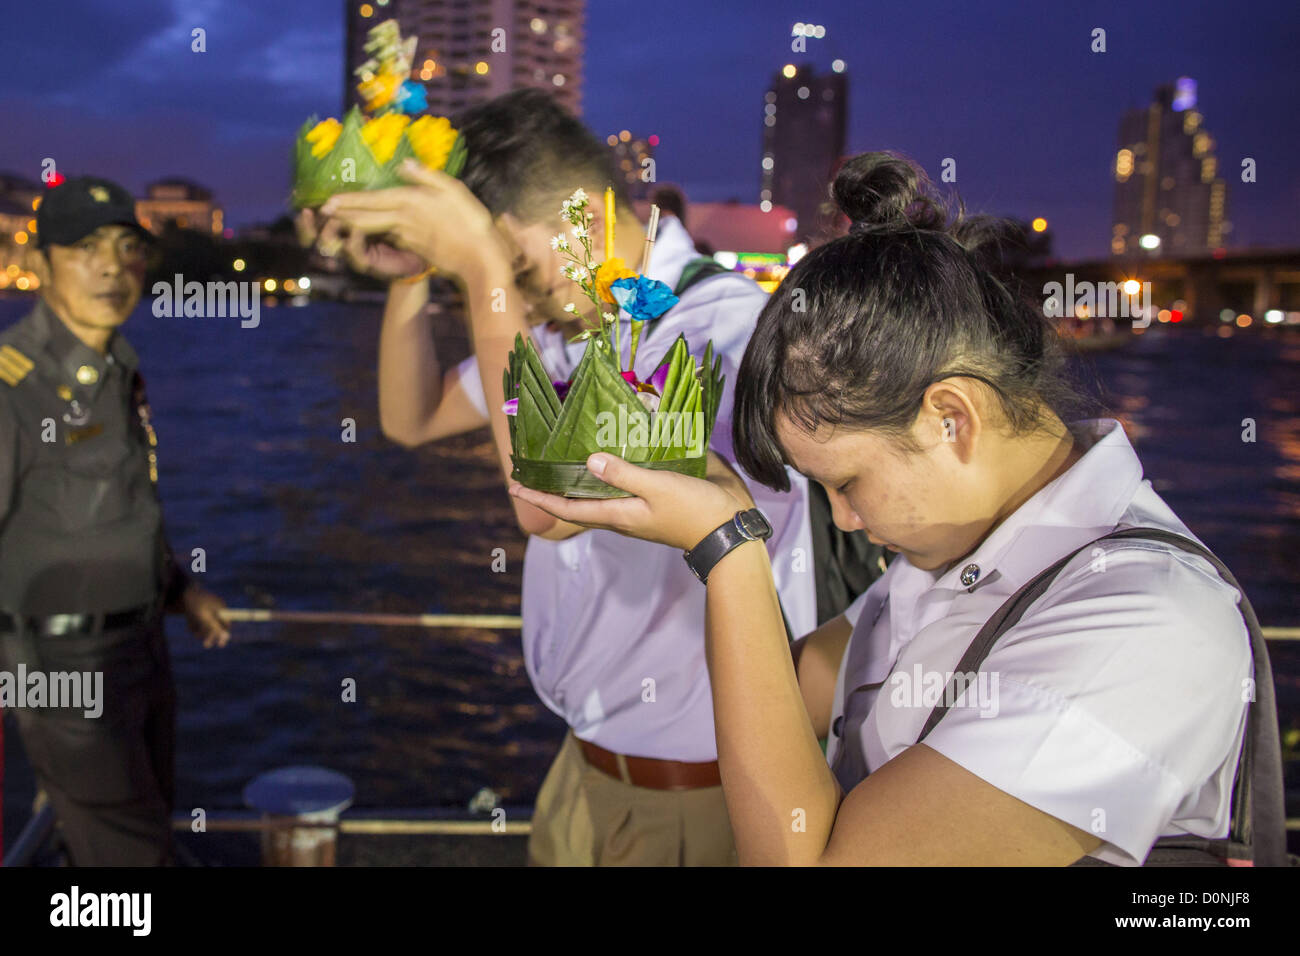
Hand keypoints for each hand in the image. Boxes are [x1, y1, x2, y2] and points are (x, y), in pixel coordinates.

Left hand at [180, 585, 230, 648]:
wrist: (178, 593)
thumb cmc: (194, 605)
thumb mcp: (205, 618)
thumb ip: (216, 628)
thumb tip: (227, 637)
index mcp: (221, 607)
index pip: (226, 624)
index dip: (224, 634)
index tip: (220, 645)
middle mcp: (216, 608)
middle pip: (216, 626)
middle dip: (210, 634)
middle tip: (206, 645)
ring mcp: (206, 610)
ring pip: (205, 626)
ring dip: (199, 630)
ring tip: (191, 625)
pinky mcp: (198, 611)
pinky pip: (198, 623)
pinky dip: (195, 625)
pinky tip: (188, 621)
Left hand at [318, 160, 512, 283]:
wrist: (479, 257)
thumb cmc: (472, 221)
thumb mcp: (454, 189)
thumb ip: (427, 176)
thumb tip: (404, 163)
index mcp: (410, 201)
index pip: (372, 199)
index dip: (349, 200)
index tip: (329, 200)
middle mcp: (403, 219)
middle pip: (366, 216)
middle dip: (344, 214)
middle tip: (323, 211)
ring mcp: (407, 236)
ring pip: (375, 228)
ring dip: (355, 224)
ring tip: (339, 220)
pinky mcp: (414, 248)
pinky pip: (390, 237)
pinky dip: (376, 233)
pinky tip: (371, 231)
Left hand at [508, 450, 756, 551]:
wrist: (730, 527)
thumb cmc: (693, 511)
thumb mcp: (657, 489)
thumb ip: (624, 474)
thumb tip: (587, 461)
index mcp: (618, 513)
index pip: (568, 508)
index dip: (540, 498)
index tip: (513, 485)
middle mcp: (623, 511)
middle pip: (579, 502)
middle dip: (554, 487)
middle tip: (531, 468)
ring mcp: (640, 505)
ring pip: (600, 493)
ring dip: (579, 478)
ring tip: (561, 458)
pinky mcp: (657, 495)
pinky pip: (622, 483)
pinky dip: (608, 470)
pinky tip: (608, 452)